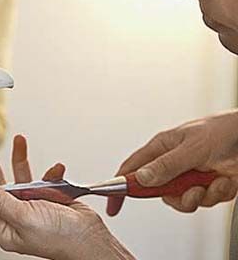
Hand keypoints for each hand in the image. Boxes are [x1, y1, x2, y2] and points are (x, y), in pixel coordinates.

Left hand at [0, 136, 134, 259]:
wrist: (90, 237)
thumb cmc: (60, 238)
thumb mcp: (24, 218)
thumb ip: (0, 202)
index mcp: (5, 226)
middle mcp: (16, 214)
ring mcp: (31, 204)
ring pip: (20, 176)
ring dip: (21, 158)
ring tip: (19, 141)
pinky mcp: (47, 196)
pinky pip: (43, 178)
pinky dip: (51, 172)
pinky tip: (57, 170)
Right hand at [107, 110, 237, 215]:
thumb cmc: (220, 131)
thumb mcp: (191, 147)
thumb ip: (167, 165)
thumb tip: (141, 178)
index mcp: (160, 148)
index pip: (131, 168)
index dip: (119, 186)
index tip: (113, 204)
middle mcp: (170, 164)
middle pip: (156, 190)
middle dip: (174, 195)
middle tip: (187, 189)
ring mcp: (187, 176)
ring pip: (179, 200)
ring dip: (197, 197)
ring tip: (209, 183)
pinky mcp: (204, 186)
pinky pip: (202, 201)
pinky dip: (215, 194)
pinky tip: (223, 180)